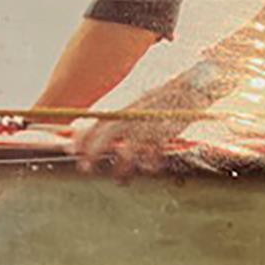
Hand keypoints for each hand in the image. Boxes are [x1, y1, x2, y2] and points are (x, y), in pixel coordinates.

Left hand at [74, 76, 207, 180]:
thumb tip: (96, 125)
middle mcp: (133, 113)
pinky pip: (155, 152)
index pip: (96, 120)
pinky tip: (150, 169)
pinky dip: (151, 163)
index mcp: (125, 105)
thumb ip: (119, 112)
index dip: (81, 136)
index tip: (72, 149)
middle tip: (85, 168)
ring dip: (122, 166)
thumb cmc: (162, 96)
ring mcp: (150, 122)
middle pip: (107, 134)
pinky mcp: (167, 130)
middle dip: (93, 152)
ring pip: (130, 148)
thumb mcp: (137, 100)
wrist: (192, 85)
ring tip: (120, 180)